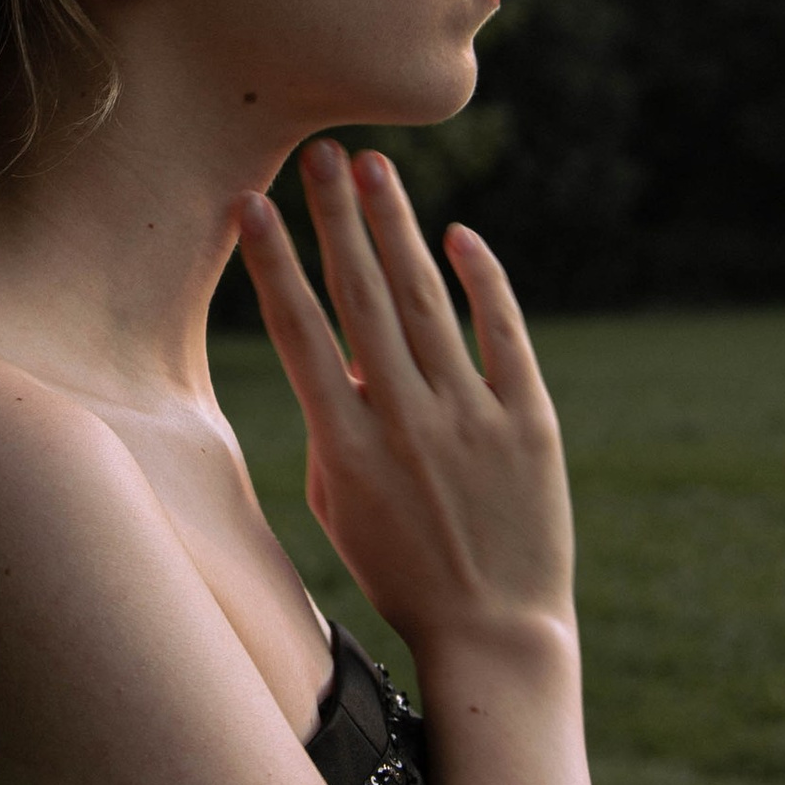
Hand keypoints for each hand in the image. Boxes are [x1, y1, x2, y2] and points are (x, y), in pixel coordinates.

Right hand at [235, 144, 572, 661]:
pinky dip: (481, 280)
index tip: (254, 203)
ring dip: (398, 229)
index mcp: (346, 447)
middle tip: (320, 152)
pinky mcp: (529, 421)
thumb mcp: (342, 506)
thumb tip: (339, 354)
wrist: (495, 631)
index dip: (273, 262)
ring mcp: (471, 418)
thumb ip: (333, 428)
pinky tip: (459, 236)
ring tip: (376, 170)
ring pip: (426, 301)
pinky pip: (503, 333)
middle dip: (336, 218)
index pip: (299, 334)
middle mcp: (405, 422)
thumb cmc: (403, 571)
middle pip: (361, 298)